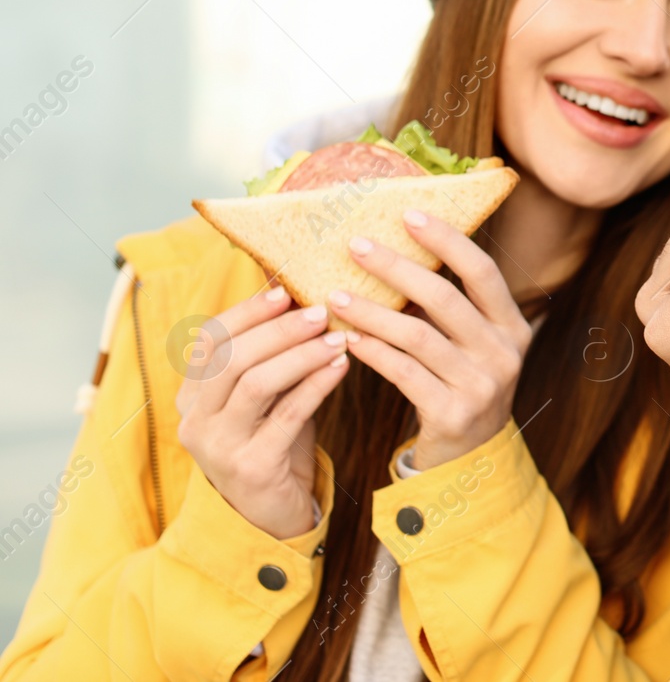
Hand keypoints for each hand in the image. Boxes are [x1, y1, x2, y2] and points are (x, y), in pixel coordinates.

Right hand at [176, 286, 349, 538]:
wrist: (272, 515)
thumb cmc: (273, 442)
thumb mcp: (266, 396)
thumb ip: (272, 356)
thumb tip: (299, 295)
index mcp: (192, 395)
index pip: (210, 339)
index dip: (247, 311)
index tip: (285, 290)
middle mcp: (195, 419)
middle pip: (232, 358)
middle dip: (279, 329)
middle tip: (322, 310)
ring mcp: (218, 446)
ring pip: (256, 383)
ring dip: (300, 354)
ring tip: (338, 337)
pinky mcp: (251, 467)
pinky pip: (286, 416)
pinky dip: (316, 385)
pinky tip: (341, 366)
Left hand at [337, 209, 532, 470]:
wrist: (469, 458)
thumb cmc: (459, 385)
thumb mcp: (471, 345)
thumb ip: (449, 308)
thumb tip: (396, 250)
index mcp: (513, 326)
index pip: (483, 271)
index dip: (447, 240)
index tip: (409, 213)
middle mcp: (504, 353)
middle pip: (445, 298)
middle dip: (397, 267)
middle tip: (356, 244)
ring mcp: (482, 386)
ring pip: (418, 335)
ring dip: (372, 311)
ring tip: (335, 294)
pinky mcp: (453, 414)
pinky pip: (404, 373)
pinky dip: (373, 352)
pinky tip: (348, 338)